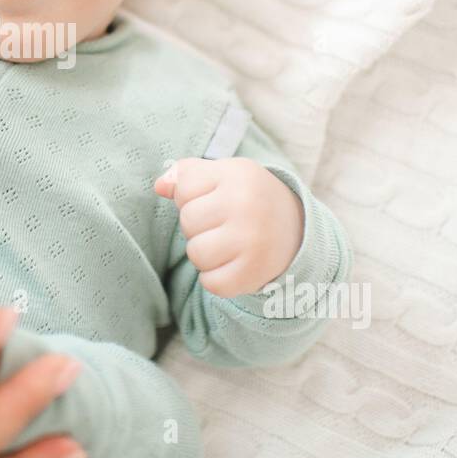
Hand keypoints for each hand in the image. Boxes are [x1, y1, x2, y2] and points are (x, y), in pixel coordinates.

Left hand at [154, 156, 304, 297]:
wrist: (297, 230)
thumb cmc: (247, 198)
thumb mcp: (222, 175)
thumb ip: (187, 175)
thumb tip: (159, 186)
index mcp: (239, 174)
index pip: (183, 188)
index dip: (191, 197)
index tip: (215, 200)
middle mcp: (248, 204)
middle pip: (188, 221)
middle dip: (198, 226)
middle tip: (224, 225)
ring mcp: (253, 240)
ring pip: (196, 253)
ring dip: (205, 254)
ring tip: (228, 244)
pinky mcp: (254, 273)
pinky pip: (211, 283)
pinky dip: (216, 278)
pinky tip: (233, 264)